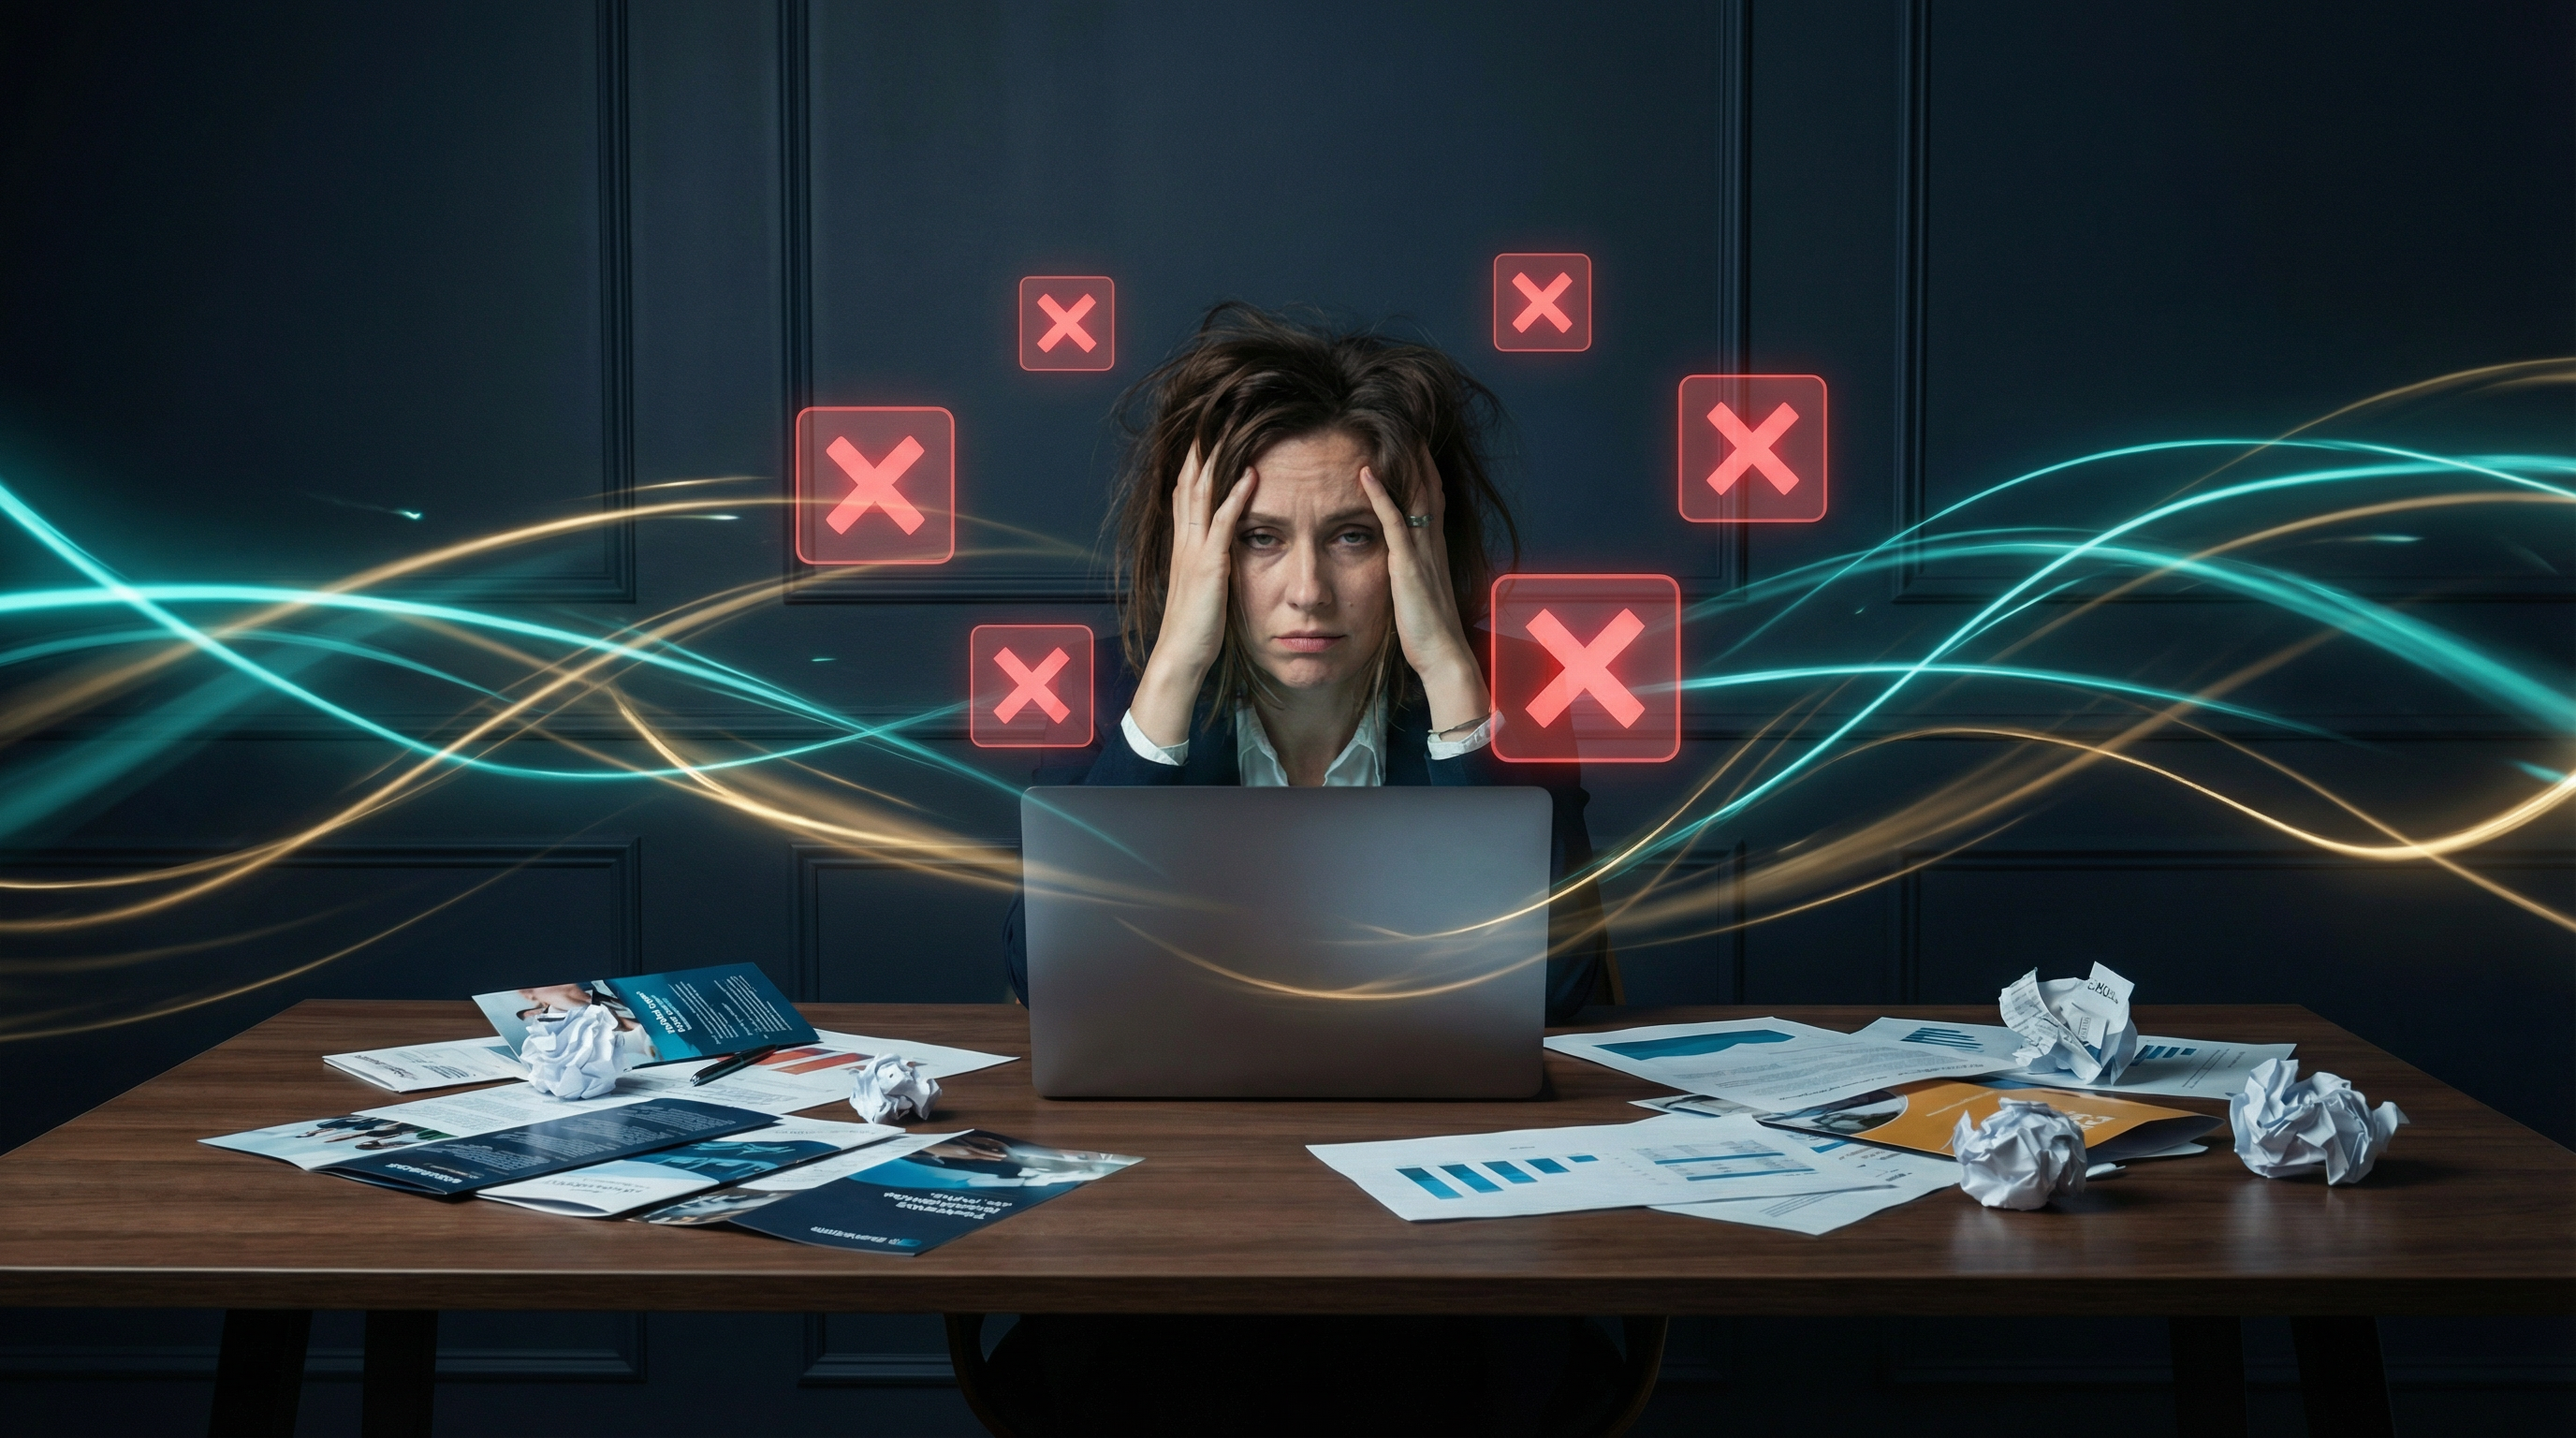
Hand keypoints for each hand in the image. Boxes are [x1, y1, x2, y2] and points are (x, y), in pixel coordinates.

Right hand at [1130, 442, 1255, 747]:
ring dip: (1217, 459)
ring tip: (1230, 427)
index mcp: (1183, 544)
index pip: (1186, 491)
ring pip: (1203, 493)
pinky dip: (1235, 496)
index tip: (1205, 431)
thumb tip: (1222, 547)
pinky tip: (1250, 474)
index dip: (1194, 459)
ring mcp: (1195, 551)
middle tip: (1212, 413)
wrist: (1180, 656)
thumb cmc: (1195, 627)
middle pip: (1190, 481)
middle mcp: (1185, 540)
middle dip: (1201, 447)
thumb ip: (1209, 561)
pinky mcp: (1209, 566)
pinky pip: (1223, 523)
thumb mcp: (1202, 585)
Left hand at [1358, 455, 1485, 732]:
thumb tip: (1402, 568)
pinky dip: (1378, 495)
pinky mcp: (1407, 566)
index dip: (1423, 472)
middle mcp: (1431, 545)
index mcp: (1433, 551)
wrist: (1443, 656)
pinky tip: (1365, 473)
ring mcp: (1421, 553)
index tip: (1413, 446)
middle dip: (1418, 457)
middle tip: (1407, 426)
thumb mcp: (1418, 595)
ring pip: (1413, 496)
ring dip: (1401, 463)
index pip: (1430, 501)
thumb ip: (1411, 574)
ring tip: (1390, 432)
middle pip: (1427, 488)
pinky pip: (1392, 522)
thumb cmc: (1428, 633)